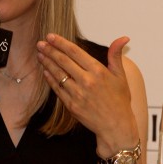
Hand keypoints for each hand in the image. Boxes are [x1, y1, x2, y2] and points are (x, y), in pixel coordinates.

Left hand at [36, 34, 138, 153]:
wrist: (116, 126)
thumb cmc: (119, 101)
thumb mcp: (121, 76)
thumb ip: (116, 55)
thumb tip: (122, 38)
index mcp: (98, 71)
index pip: (75, 52)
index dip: (61, 43)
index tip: (51, 36)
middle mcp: (86, 81)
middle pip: (63, 61)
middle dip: (50, 50)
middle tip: (41, 43)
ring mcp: (77, 94)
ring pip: (58, 74)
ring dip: (47, 63)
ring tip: (40, 54)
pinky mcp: (71, 105)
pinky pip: (57, 89)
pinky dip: (50, 79)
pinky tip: (45, 71)